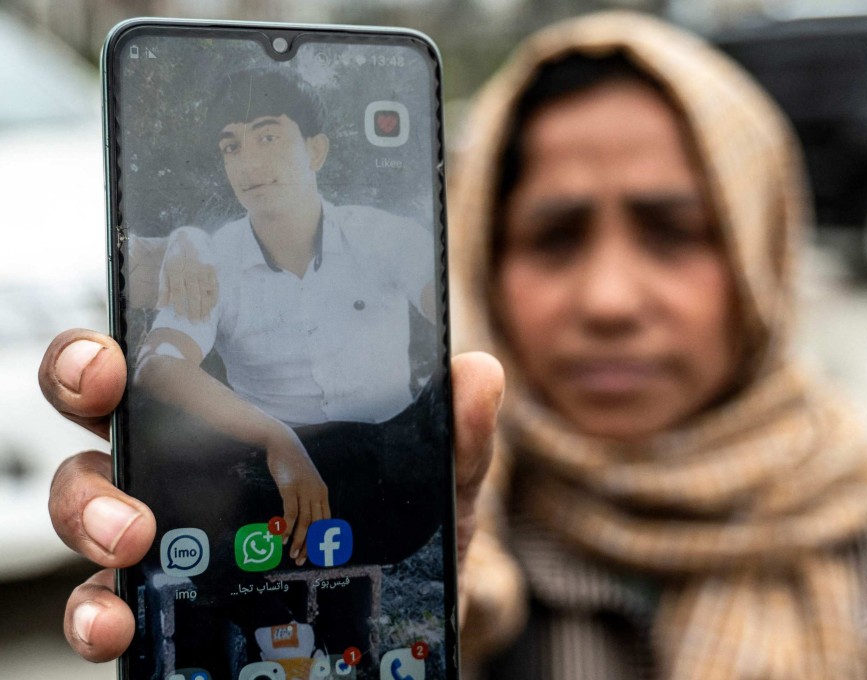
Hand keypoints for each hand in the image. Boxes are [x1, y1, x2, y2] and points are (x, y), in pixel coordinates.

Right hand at [40, 328, 502, 661]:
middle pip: (101, 424)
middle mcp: (191, 468)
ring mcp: (170, 536)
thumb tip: (477, 373)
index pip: (162, 363)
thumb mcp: (436, 493)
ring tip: (133, 542)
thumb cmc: (406, 547)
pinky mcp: (168, 601)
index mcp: (244, 421)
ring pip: (88, 506)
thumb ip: (456, 437)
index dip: (113, 352)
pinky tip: (121, 620)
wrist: (401, 635)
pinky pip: (105, 600)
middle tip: (132, 451)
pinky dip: (98, 610)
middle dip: (89, 424)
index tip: (113, 362)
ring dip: (90, 516)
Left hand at [157, 228, 218, 320]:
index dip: (180, 305)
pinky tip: (212, 308)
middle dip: (195, 310)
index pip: (178, 291)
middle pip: (194, 294)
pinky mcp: (213, 268)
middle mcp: (190, 269)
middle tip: (195, 324)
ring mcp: (203, 268)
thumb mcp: (165, 270)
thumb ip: (163, 289)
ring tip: (205, 320)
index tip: (180, 318)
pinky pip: (215, 286)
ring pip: (206, 292)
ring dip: (206, 307)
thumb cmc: (175, 258)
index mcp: (175, 269)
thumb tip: (160, 307)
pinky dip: (214, 298)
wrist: (190, 237)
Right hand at [263, 424, 329, 565]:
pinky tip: (282, 537)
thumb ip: (307, 497)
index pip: (325, 522)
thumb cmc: (292, 464)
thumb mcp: (305, 481)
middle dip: (310, 545)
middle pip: (317, 525)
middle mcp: (317, 493)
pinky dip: (287, 526)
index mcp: (322, 493)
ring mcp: (304, 490)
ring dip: (298, 540)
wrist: (283, 443)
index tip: (313, 555)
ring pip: (305, 521)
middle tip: (300, 560)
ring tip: (291, 553)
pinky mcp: (290, 487)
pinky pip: (291, 511)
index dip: (320, 540)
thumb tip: (302, 517)